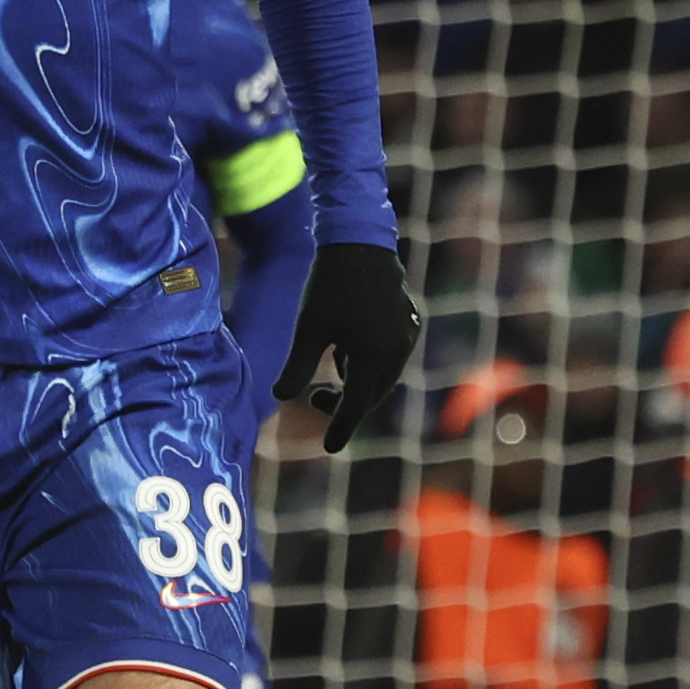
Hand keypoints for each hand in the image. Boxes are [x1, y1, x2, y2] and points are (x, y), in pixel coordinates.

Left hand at [271, 243, 421, 453]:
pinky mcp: (409, 323)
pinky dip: (370, 364)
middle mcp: (397, 351)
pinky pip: (390, 357)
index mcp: (373, 356)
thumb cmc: (329, 284)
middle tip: (316, 398)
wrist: (360, 241)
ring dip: (358, 382)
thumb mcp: (308, 325)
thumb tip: (279, 398)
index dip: (340, 428)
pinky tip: (348, 347)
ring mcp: (407, 337)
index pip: (356, 406)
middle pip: (372, 395)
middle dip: (346, 404)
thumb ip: (297, 365)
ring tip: (332, 363)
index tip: (328, 447)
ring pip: (382, 377)